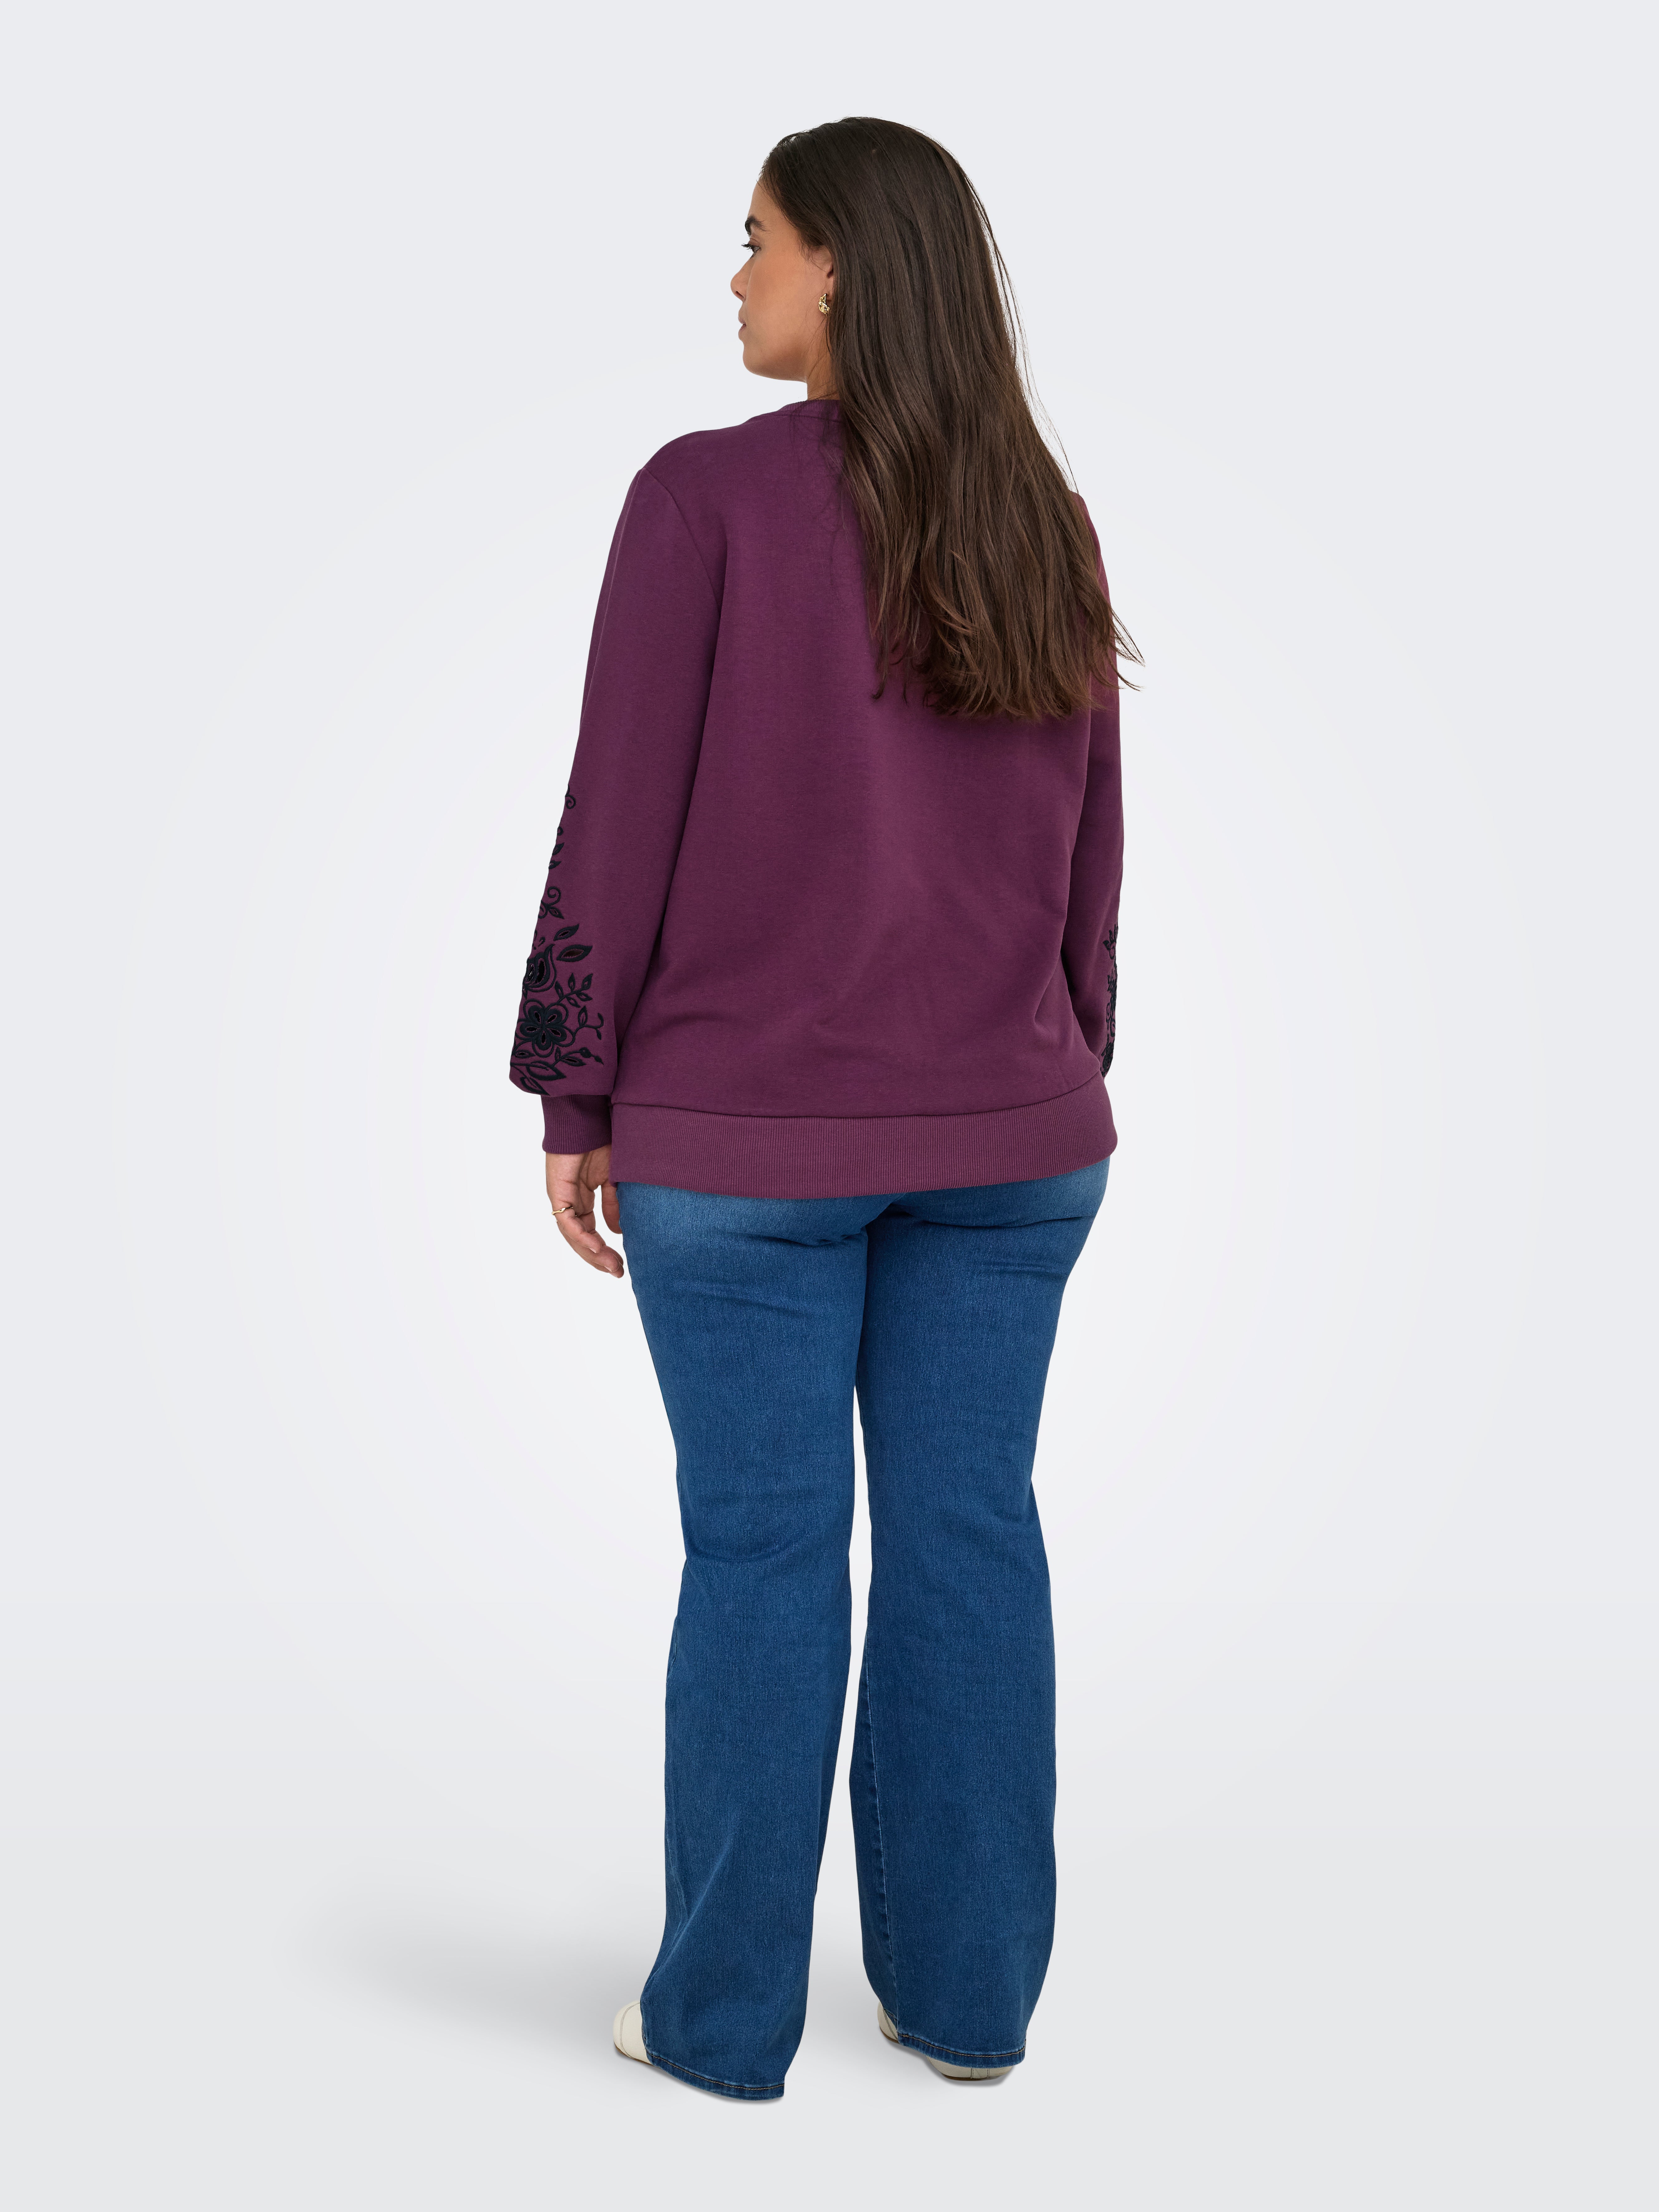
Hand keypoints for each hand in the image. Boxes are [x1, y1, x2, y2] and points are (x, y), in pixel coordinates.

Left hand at [545, 1146, 623, 1277]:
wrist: (588, 1118)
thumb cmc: (601, 1141)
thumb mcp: (614, 1180)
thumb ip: (614, 1205)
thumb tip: (618, 1232)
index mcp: (581, 1199)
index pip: (590, 1232)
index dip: (604, 1250)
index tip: (621, 1265)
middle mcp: (569, 1202)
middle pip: (580, 1239)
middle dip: (598, 1258)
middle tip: (617, 1272)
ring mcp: (562, 1198)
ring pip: (573, 1235)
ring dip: (591, 1253)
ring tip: (610, 1265)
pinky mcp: (557, 1192)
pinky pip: (567, 1221)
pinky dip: (582, 1236)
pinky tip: (597, 1247)